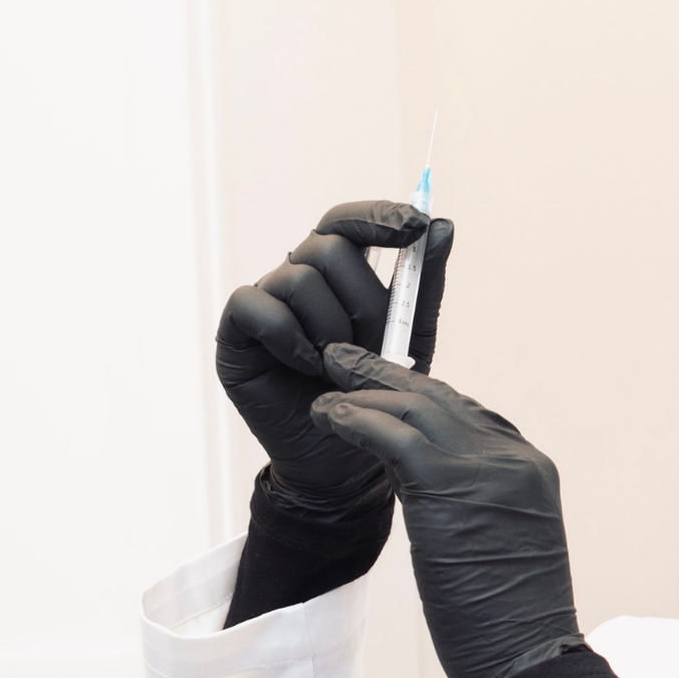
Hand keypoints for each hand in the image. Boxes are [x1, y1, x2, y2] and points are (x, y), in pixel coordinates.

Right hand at [216, 202, 454, 511]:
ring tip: (336, 368)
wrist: (342, 461)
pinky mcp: (235, 332)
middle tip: (370, 345)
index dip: (377, 216)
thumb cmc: (372, 397)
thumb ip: (423, 286)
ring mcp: (264, 302)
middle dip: (362, 300)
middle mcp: (296, 278)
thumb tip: (443, 225)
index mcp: (335, 274)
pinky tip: (306, 367)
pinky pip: (259, 306)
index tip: (414, 227)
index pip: (347, 222)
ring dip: (330, 328)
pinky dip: (290, 337)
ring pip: (298, 277)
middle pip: (328, 247)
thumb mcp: (410, 340)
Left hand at [312, 345, 581, 677]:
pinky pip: (392, 435)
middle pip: (443, 399)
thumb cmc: (511, 628)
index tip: (388, 394)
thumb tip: (434, 498)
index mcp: (531, 472)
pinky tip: (327, 419)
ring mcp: (487, 467)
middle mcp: (514, 459)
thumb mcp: (504, 552)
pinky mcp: (450, 485)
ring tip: (325, 390)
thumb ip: (477, 510)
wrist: (527, 660)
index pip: (471, 416)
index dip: (422, 401)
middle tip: (345, 362)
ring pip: (415, 407)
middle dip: (388, 379)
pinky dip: (355, 420)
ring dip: (363, 395)